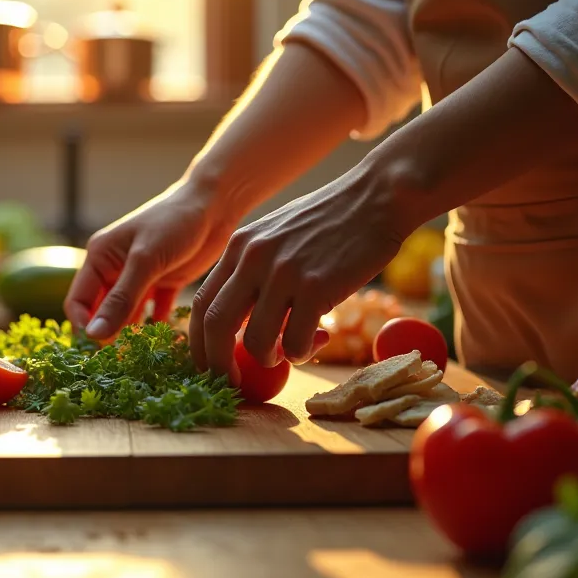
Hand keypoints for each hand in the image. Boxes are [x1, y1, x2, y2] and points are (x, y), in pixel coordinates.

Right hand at [66, 180, 238, 339]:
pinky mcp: (163, 284)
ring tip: (145, 355)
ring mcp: (139, 278)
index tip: (101, 346)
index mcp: (99, 257)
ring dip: (133, 334)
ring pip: (127, 316)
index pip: (78, 302)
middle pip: (102, 312)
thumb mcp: (145, 261)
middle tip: (126, 357)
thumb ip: (121, 300)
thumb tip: (93, 335)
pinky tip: (167, 342)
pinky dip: (158, 327)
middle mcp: (114, 269)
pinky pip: (154, 313)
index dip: (85, 326)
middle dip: (109, 334)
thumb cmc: (174, 222)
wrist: (215, 204)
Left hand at [190, 168, 406, 383]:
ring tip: (288, 352)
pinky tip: (317, 338)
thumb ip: (253, 270)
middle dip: (218, 364)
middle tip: (234, 382)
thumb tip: (239, 322)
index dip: (199, 343)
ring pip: (256, 341)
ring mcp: (283, 272)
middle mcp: (253, 258)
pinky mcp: (317, 286)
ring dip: (269, 359)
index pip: (201, 304)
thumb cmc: (330, 220)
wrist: (377, 196)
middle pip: (214, 325)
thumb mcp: (276, 235)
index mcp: (239, 246)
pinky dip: (302, 352)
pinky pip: (296, 341)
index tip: (211, 364)